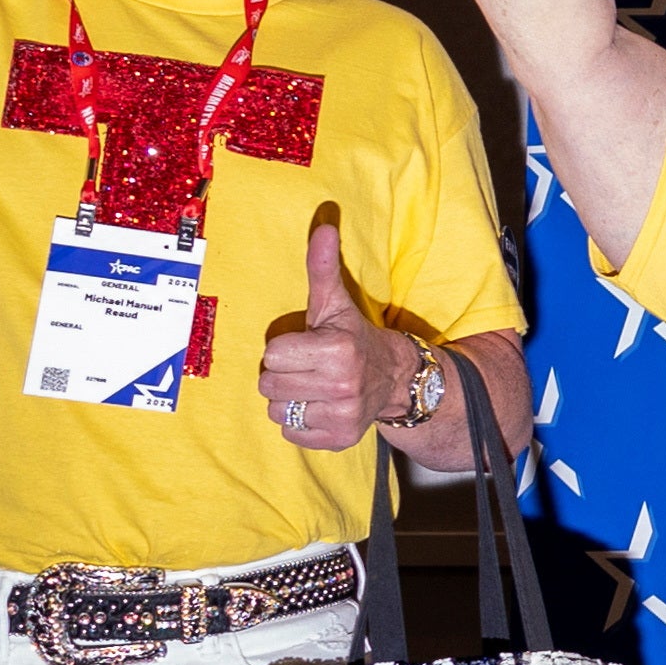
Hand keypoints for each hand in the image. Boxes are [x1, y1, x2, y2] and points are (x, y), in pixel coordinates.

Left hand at [256, 211, 395, 449]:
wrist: (396, 378)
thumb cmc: (354, 336)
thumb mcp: (335, 303)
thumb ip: (321, 267)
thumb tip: (324, 226)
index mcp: (336, 351)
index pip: (273, 354)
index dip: (285, 348)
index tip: (307, 345)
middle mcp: (341, 386)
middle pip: (269, 384)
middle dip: (284, 374)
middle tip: (307, 366)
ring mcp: (341, 416)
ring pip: (277, 410)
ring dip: (289, 399)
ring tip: (312, 387)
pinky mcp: (339, 439)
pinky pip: (290, 433)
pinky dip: (300, 423)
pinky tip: (320, 406)